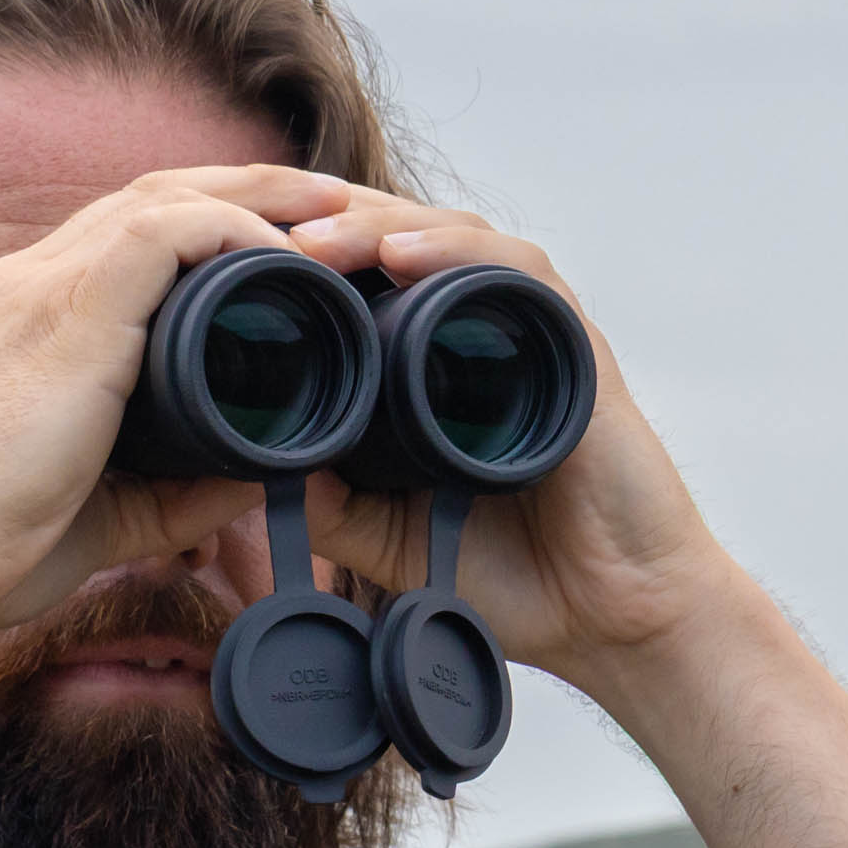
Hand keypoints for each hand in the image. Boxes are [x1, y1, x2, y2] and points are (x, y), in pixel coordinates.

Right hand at [0, 164, 358, 631]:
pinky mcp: (64, 314)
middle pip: (153, 196)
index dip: (209, 226)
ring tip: (332, 208)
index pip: (126, 238)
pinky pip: (163, 233)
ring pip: (164, 198)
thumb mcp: (104, 515)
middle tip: (330, 201)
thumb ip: (177, 495)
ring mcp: (40, 289)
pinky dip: (231, 231)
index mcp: (26, 319)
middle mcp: (27, 283)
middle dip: (248, 187)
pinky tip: (284, 254)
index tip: (283, 247)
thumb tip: (257, 479)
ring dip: (256, 196)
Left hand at [277, 192, 743, 682]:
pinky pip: (519, 273)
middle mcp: (486, 338)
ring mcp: (533, 337)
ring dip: (380, 226)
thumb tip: (253, 466)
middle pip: (402, 242)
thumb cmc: (519, 579)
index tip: (234, 272)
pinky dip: (460, 252)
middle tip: (258, 238)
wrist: (613, 621)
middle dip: (328, 229)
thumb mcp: (393, 543)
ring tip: (316, 241)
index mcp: (440, 371)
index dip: (308, 264)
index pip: (369, 285)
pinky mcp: (577, 349)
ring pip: (454, 240)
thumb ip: (332, 506)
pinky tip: (405, 252)